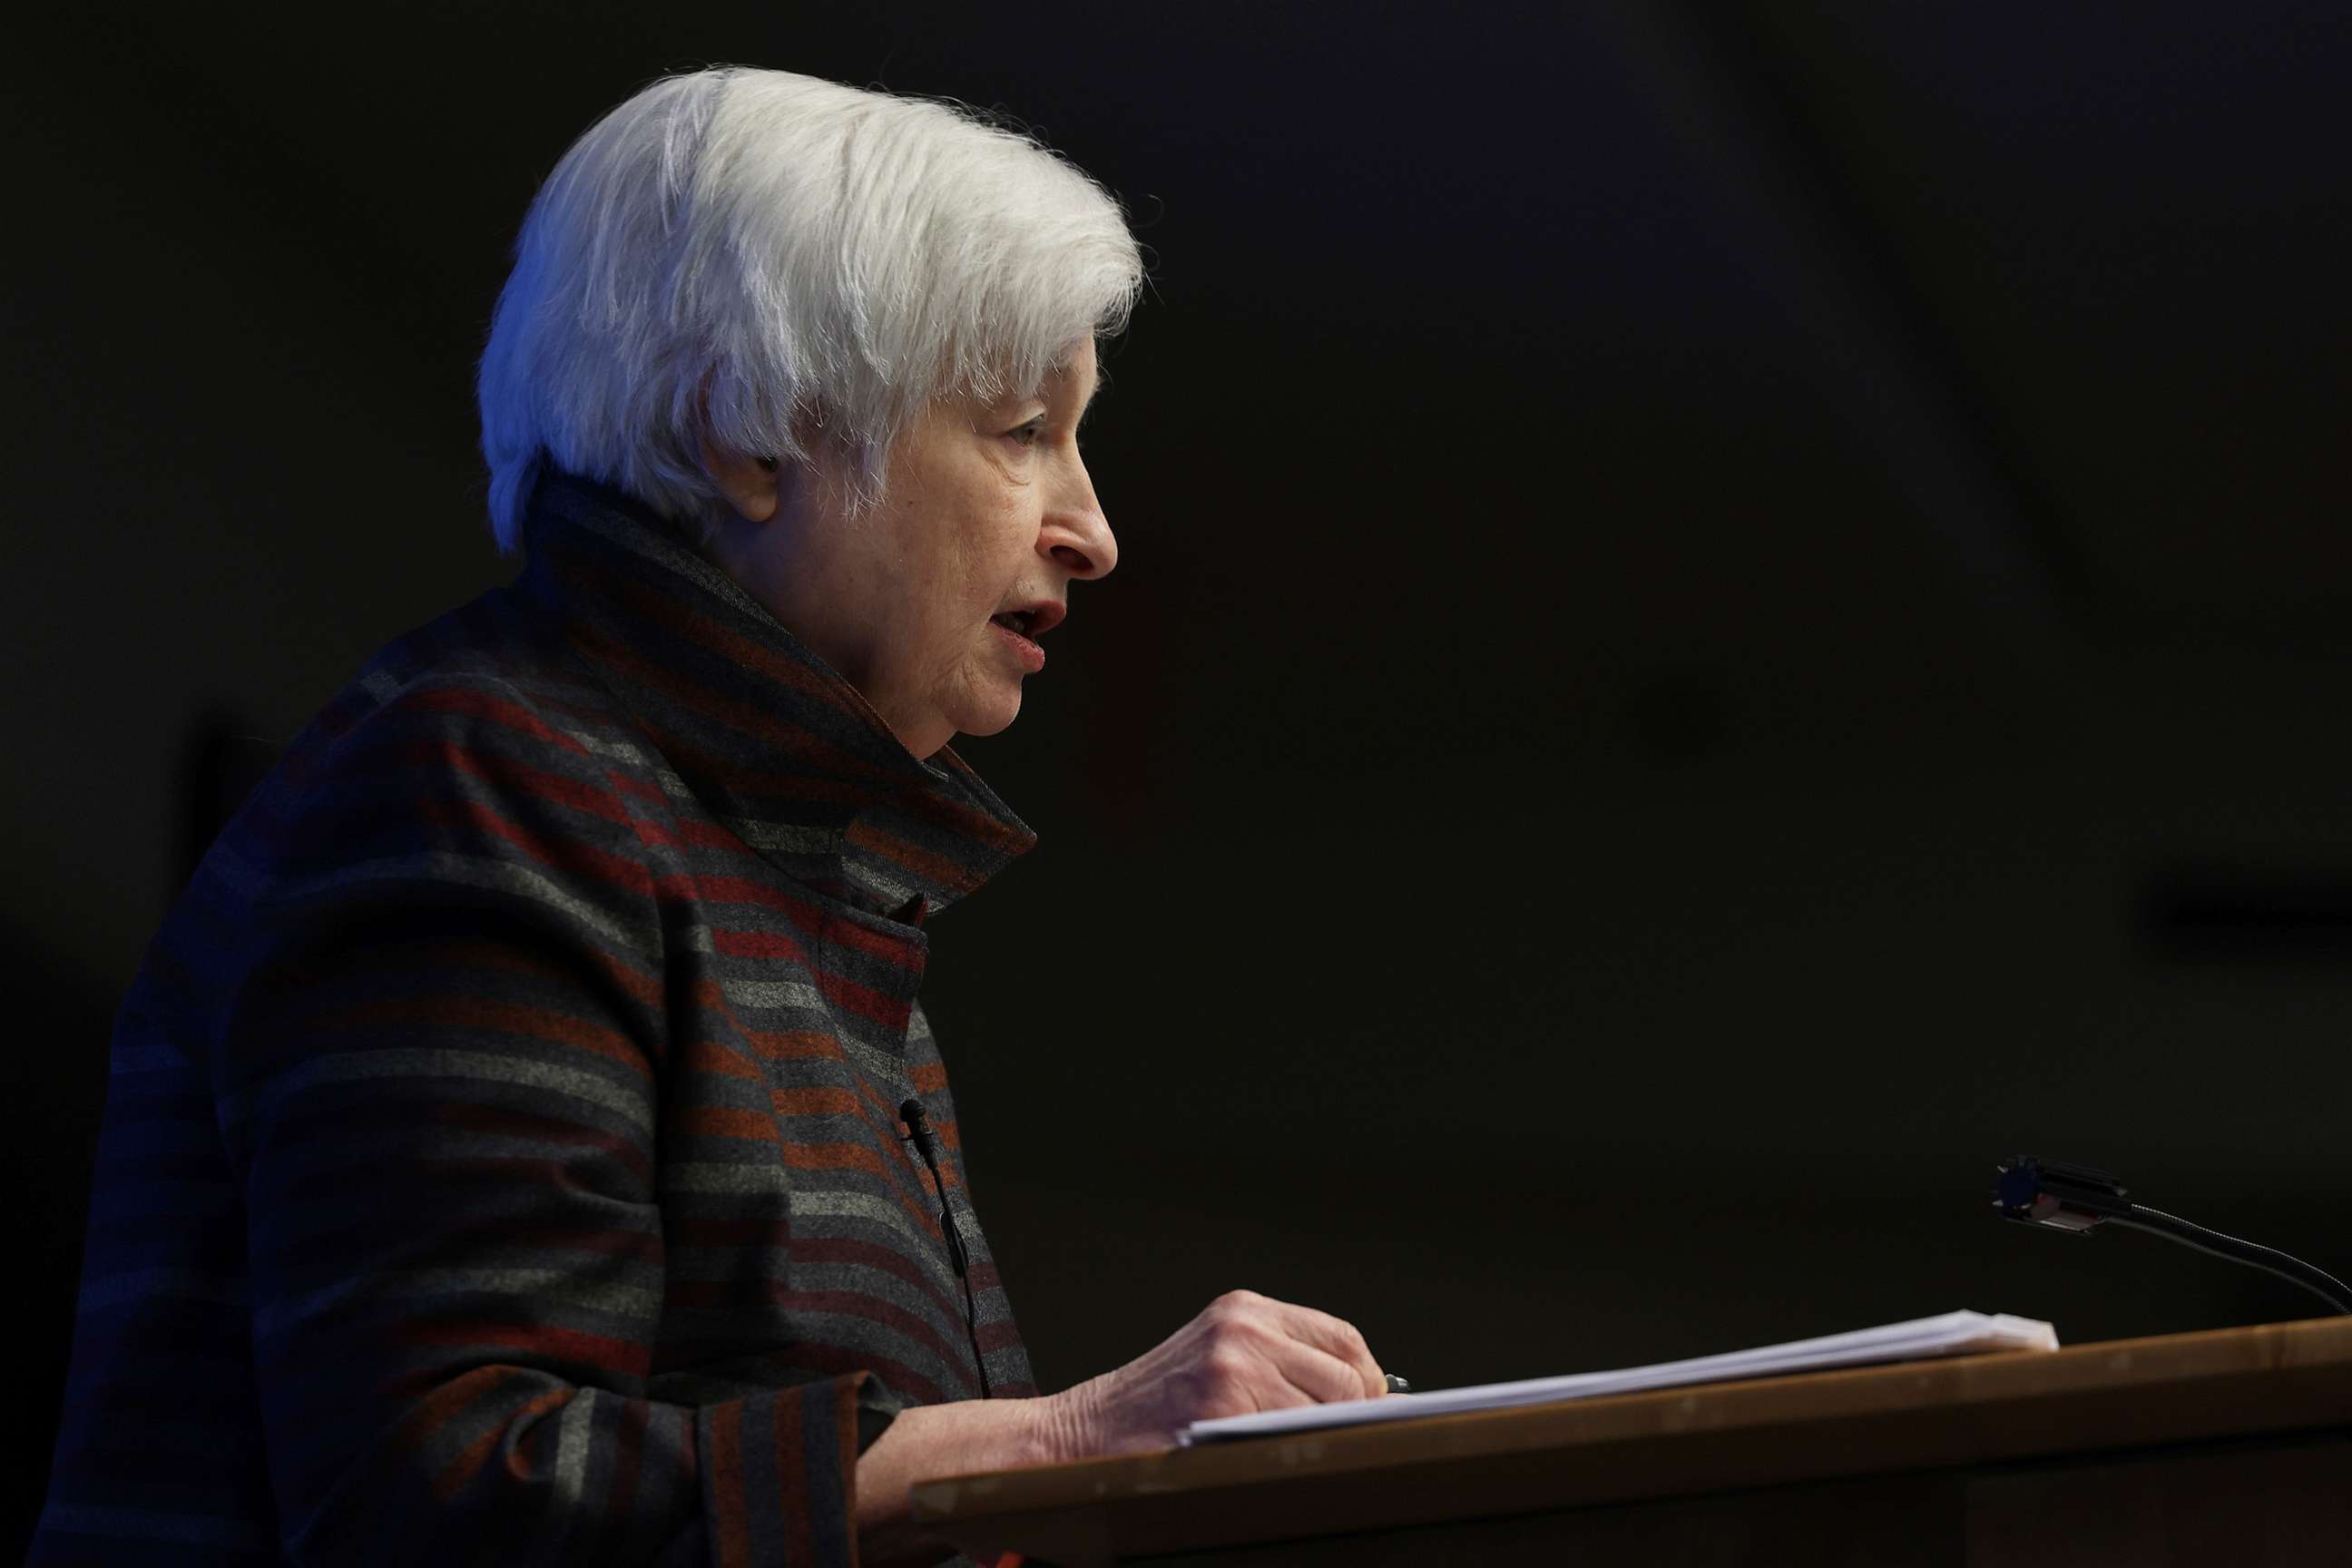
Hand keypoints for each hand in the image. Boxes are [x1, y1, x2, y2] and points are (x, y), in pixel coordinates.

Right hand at [1039, 1289, 1388, 1457]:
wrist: (1086, 1432)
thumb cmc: (1157, 1405)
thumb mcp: (1218, 1357)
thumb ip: (1279, 1361)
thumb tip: (1361, 1395)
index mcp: (1245, 1310)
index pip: (1341, 1337)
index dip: (1368, 1378)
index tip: (1373, 1409)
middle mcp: (1243, 1328)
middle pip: (1345, 1373)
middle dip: (1360, 1414)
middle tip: (1351, 1443)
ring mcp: (1234, 1366)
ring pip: (1326, 1409)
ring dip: (1330, 1439)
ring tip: (1317, 1455)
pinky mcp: (1224, 1407)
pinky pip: (1294, 1437)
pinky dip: (1302, 1456)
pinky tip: (1290, 1465)